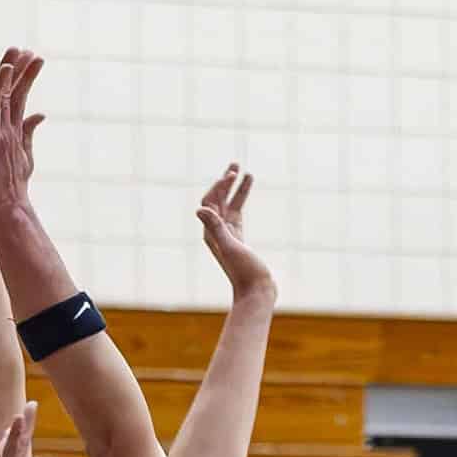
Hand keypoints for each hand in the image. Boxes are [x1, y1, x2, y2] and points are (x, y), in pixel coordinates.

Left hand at [0, 52, 42, 230]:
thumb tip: (40, 114)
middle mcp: (6, 135)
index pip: (20, 98)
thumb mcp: (25, 158)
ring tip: (4, 65)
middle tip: (23, 50)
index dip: (26, 76)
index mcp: (14, 133)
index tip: (33, 56)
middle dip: (18, 73)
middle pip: (11, 98)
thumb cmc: (12, 188)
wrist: (7, 214)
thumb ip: (29, 133)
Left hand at [0, 405, 35, 456]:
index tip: (17, 417)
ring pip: (18, 445)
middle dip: (26, 424)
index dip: (12, 434)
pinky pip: (10, 450)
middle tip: (33, 405)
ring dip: (25, 425)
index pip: (7, 450)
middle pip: (19, 444)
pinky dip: (15, 434)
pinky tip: (18, 418)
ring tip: (32, 407)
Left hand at [196, 165, 274, 303]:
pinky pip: (237, 214)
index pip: (210, 202)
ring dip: (235, 188)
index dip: (219, 186)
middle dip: (226, 182)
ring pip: (229, 205)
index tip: (232, 174)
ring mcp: (228, 236)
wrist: (256, 293)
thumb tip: (200, 208)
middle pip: (217, 201)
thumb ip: (216, 227)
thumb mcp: (230, 247)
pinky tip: (248, 189)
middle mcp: (216, 233)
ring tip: (246, 172)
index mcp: (211, 234)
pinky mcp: (239, 240)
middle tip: (236, 163)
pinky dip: (242, 199)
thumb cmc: (245, 273)